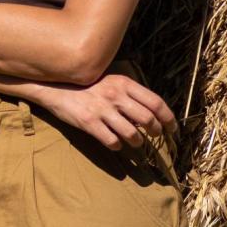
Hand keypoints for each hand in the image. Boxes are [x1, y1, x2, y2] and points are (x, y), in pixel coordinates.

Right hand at [33, 72, 178, 151]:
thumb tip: (149, 112)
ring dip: (137, 142)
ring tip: (135, 142)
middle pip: (147, 119)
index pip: (156, 102)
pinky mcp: (89, 123)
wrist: (54, 87)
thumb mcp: (110, 80)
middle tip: (154, 136)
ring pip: (132, 134)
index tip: (172, 128)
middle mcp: (115, 95)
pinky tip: (115, 143)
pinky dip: (117, 145)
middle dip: (155, 132)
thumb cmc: (86, 85)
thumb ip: (129, 93)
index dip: (168, 118)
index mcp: (124, 83)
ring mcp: (102, 109)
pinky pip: (112, 141)